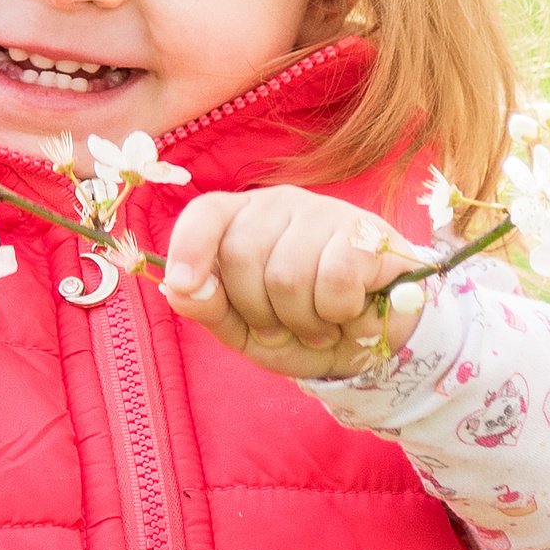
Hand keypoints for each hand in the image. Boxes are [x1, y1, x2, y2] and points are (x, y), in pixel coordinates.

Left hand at [160, 186, 429, 379]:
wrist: (372, 344)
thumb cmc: (300, 327)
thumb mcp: (244, 329)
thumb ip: (208, 308)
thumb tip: (177, 288)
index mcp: (242, 220)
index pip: (206, 213)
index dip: (189, 247)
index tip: (185, 286)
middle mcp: (280, 205)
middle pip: (241, 254)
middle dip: (259, 312)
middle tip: (285, 327)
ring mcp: (325, 212)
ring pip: (287, 274)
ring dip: (304, 321)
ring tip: (320, 324)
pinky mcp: (367, 232)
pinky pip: (336, 278)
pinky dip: (339, 312)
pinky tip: (350, 314)